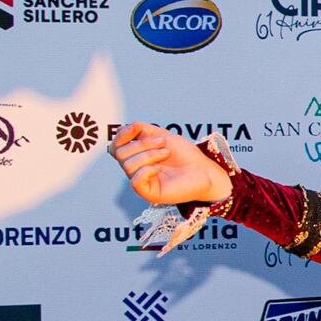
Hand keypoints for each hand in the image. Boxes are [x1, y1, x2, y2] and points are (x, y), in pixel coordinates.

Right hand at [112, 122, 232, 207]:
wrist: (205, 171)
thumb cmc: (186, 155)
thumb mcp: (163, 135)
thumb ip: (142, 129)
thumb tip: (127, 127)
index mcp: (137, 156)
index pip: (115, 147)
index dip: (121, 135)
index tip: (136, 128)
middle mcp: (136, 169)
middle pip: (121, 154)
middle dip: (142, 144)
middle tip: (163, 144)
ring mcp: (142, 182)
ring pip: (128, 165)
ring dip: (149, 155)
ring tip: (166, 154)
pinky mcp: (149, 193)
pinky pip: (135, 181)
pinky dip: (146, 171)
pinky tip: (159, 169)